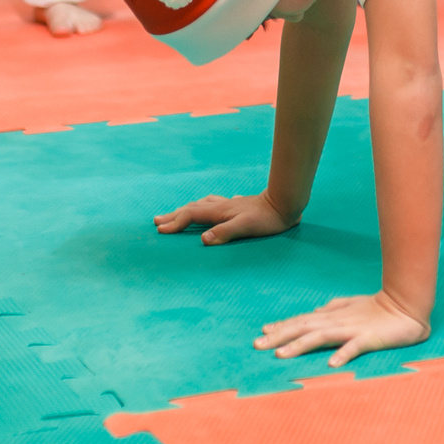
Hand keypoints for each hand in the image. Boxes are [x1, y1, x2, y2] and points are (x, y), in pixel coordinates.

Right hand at [156, 190, 298, 245]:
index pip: (191, 216)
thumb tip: (203, 240)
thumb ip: (225, 233)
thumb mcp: (246, 227)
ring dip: (187, 210)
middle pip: (192, 208)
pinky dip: (204, 207)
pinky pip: (214, 204)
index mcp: (220, 212)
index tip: (160, 230)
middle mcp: (221, 206)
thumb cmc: (267, 219)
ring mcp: (229, 204)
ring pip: (202, 205)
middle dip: (174, 215)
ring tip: (177, 213)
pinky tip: (210, 208)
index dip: (175, 223)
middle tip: (157, 221)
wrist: (285, 202)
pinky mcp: (238, 206)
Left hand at [254, 289, 430, 366]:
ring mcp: (352, 329)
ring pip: (321, 336)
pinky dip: (342, 354)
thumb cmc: (381, 307)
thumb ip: (334, 307)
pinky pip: (354, 347)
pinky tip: (331, 364)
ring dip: (300, 345)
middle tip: (257, 345)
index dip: (283, 326)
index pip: (303, 320)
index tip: (263, 332)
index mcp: (334, 315)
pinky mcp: (369, 338)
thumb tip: (316, 309)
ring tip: (281, 355)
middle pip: (304, 327)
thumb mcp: (353, 305)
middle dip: (280, 336)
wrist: (408, 305)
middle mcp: (338, 321)